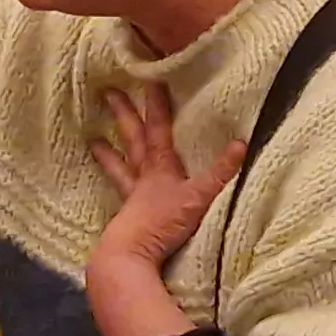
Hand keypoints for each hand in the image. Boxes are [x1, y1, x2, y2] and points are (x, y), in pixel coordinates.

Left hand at [91, 85, 244, 271]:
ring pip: (120, 166)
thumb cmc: (163, 224)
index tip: (150, 78)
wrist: (130, 256)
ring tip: (93, 140)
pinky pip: (118, 192)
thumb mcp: (198, 197)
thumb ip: (220, 173)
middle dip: (124, 116)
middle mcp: (143, 177)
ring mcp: (132, 197)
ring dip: (109, 152)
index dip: (156, 104)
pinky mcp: (126, 217)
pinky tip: (111, 183)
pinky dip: (114, 184)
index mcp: (160, 167)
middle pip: (132, 140)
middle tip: (108, 93)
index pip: (158, 128)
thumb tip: (242, 143)